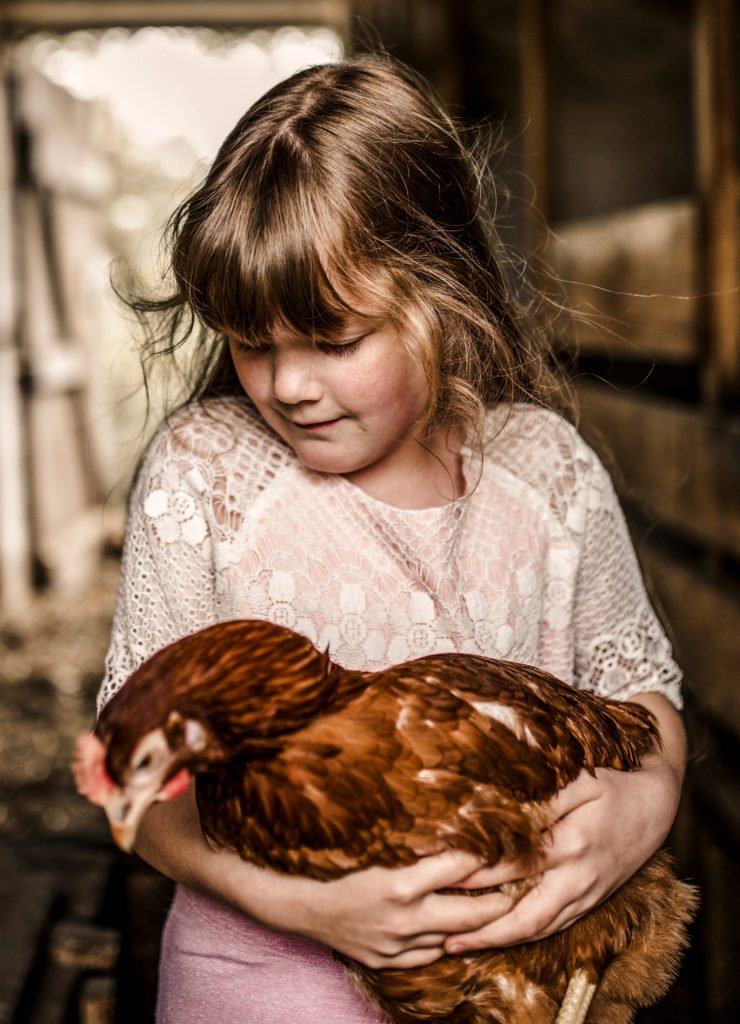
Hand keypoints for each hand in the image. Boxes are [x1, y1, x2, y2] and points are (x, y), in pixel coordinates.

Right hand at [269, 850, 519, 968]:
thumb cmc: (340, 863)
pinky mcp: (389, 963)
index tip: (512, 846)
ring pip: (455, 938)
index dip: (490, 855)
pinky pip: (431, 956)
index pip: (461, 867)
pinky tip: (460, 929)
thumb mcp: (379, 845)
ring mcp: (398, 946)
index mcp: (402, 884)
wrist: (303, 904)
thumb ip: (419, 840)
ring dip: (478, 923)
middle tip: (523, 886)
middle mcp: (404, 918)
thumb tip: (457, 821)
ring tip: (501, 906)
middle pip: (472, 913)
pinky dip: (446, 941)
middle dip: (502, 899)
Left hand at [443, 750, 681, 953]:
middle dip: (479, 927)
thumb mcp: (581, 779)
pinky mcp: (590, 902)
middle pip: (522, 915)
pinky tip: (494, 937)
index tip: (435, 871)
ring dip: (496, 941)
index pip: (511, 866)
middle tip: (438, 933)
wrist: (657, 806)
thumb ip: (542, 794)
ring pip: (537, 930)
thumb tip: (499, 804)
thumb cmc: (614, 785)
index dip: (471, 872)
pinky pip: (552, 928)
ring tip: (455, 945)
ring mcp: (585, 895)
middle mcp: (577, 879)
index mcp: (570, 846)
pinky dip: (521, 937)